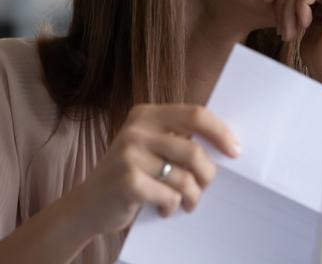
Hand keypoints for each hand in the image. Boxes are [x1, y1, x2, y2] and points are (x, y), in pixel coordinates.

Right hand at [70, 104, 240, 235]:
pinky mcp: (127, 180)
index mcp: (146, 114)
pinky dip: (172, 206)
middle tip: (205, 187)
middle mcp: (136, 129)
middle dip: (207, 174)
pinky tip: (164, 208)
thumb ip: (178, 139)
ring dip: (192, 196)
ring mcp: (129, 154)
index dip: (220, 132)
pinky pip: (169, 195)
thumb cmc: (129, 175)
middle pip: (193, 150)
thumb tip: (226, 145)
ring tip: (186, 202)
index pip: (195, 114)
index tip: (235, 151)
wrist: (86, 205)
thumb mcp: (149, 147)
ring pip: (184, 177)